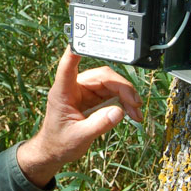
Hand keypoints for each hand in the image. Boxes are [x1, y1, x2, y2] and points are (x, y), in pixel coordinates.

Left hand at [17, 46, 142, 186]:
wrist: (54, 153)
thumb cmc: (59, 143)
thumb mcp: (79, 137)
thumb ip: (98, 125)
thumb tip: (119, 112)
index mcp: (63, 91)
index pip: (69, 65)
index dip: (77, 50)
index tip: (84, 37)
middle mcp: (75, 87)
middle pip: (102, 75)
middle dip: (122, 87)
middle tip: (135, 103)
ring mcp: (85, 92)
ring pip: (111, 84)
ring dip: (126, 96)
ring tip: (136, 112)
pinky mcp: (93, 100)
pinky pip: (112, 95)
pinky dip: (124, 103)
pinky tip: (132, 114)